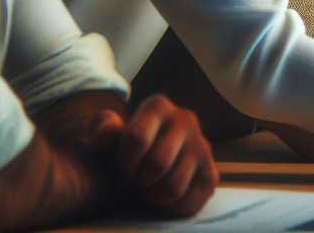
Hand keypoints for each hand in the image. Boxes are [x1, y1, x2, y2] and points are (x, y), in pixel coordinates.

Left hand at [87, 94, 217, 216]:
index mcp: (158, 106)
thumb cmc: (122, 152)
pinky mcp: (211, 174)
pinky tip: (163, 196)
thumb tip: (110, 129)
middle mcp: (185, 119)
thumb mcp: (106, 140)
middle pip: (157, 164)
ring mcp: (202, 145)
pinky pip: (189, 202)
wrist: (144, 167)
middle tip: (135, 180)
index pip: (137, 139)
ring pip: (173, 186)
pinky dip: (170, 208)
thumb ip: (102, 131)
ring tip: (148, 188)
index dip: (124, 162)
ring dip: (153, 196)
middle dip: (139, 180)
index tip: (123, 165)